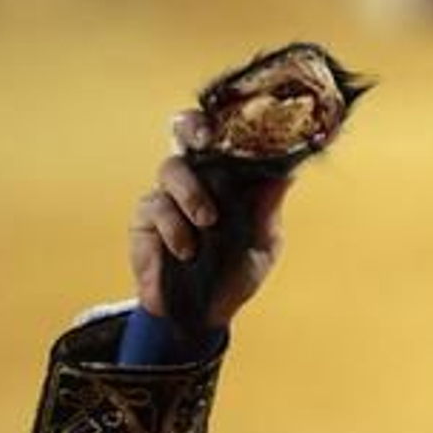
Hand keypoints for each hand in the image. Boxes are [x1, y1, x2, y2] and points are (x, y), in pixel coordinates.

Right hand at [129, 111, 293, 328]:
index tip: (235, 120)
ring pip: (171, 168)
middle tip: (206, 140)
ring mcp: (168, 194)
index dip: (223, 119)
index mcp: (227, 177)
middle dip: (192, 127)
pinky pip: (156, 207)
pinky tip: (187, 249)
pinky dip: (174, 226)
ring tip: (207, 221)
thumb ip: (268, 211)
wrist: (206, 313)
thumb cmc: (236, 272)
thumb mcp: (262, 244)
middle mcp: (196, 177)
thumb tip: (287, 176)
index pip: (221, 135)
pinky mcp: (145, 219)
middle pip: (184, 131)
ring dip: (191, 192)